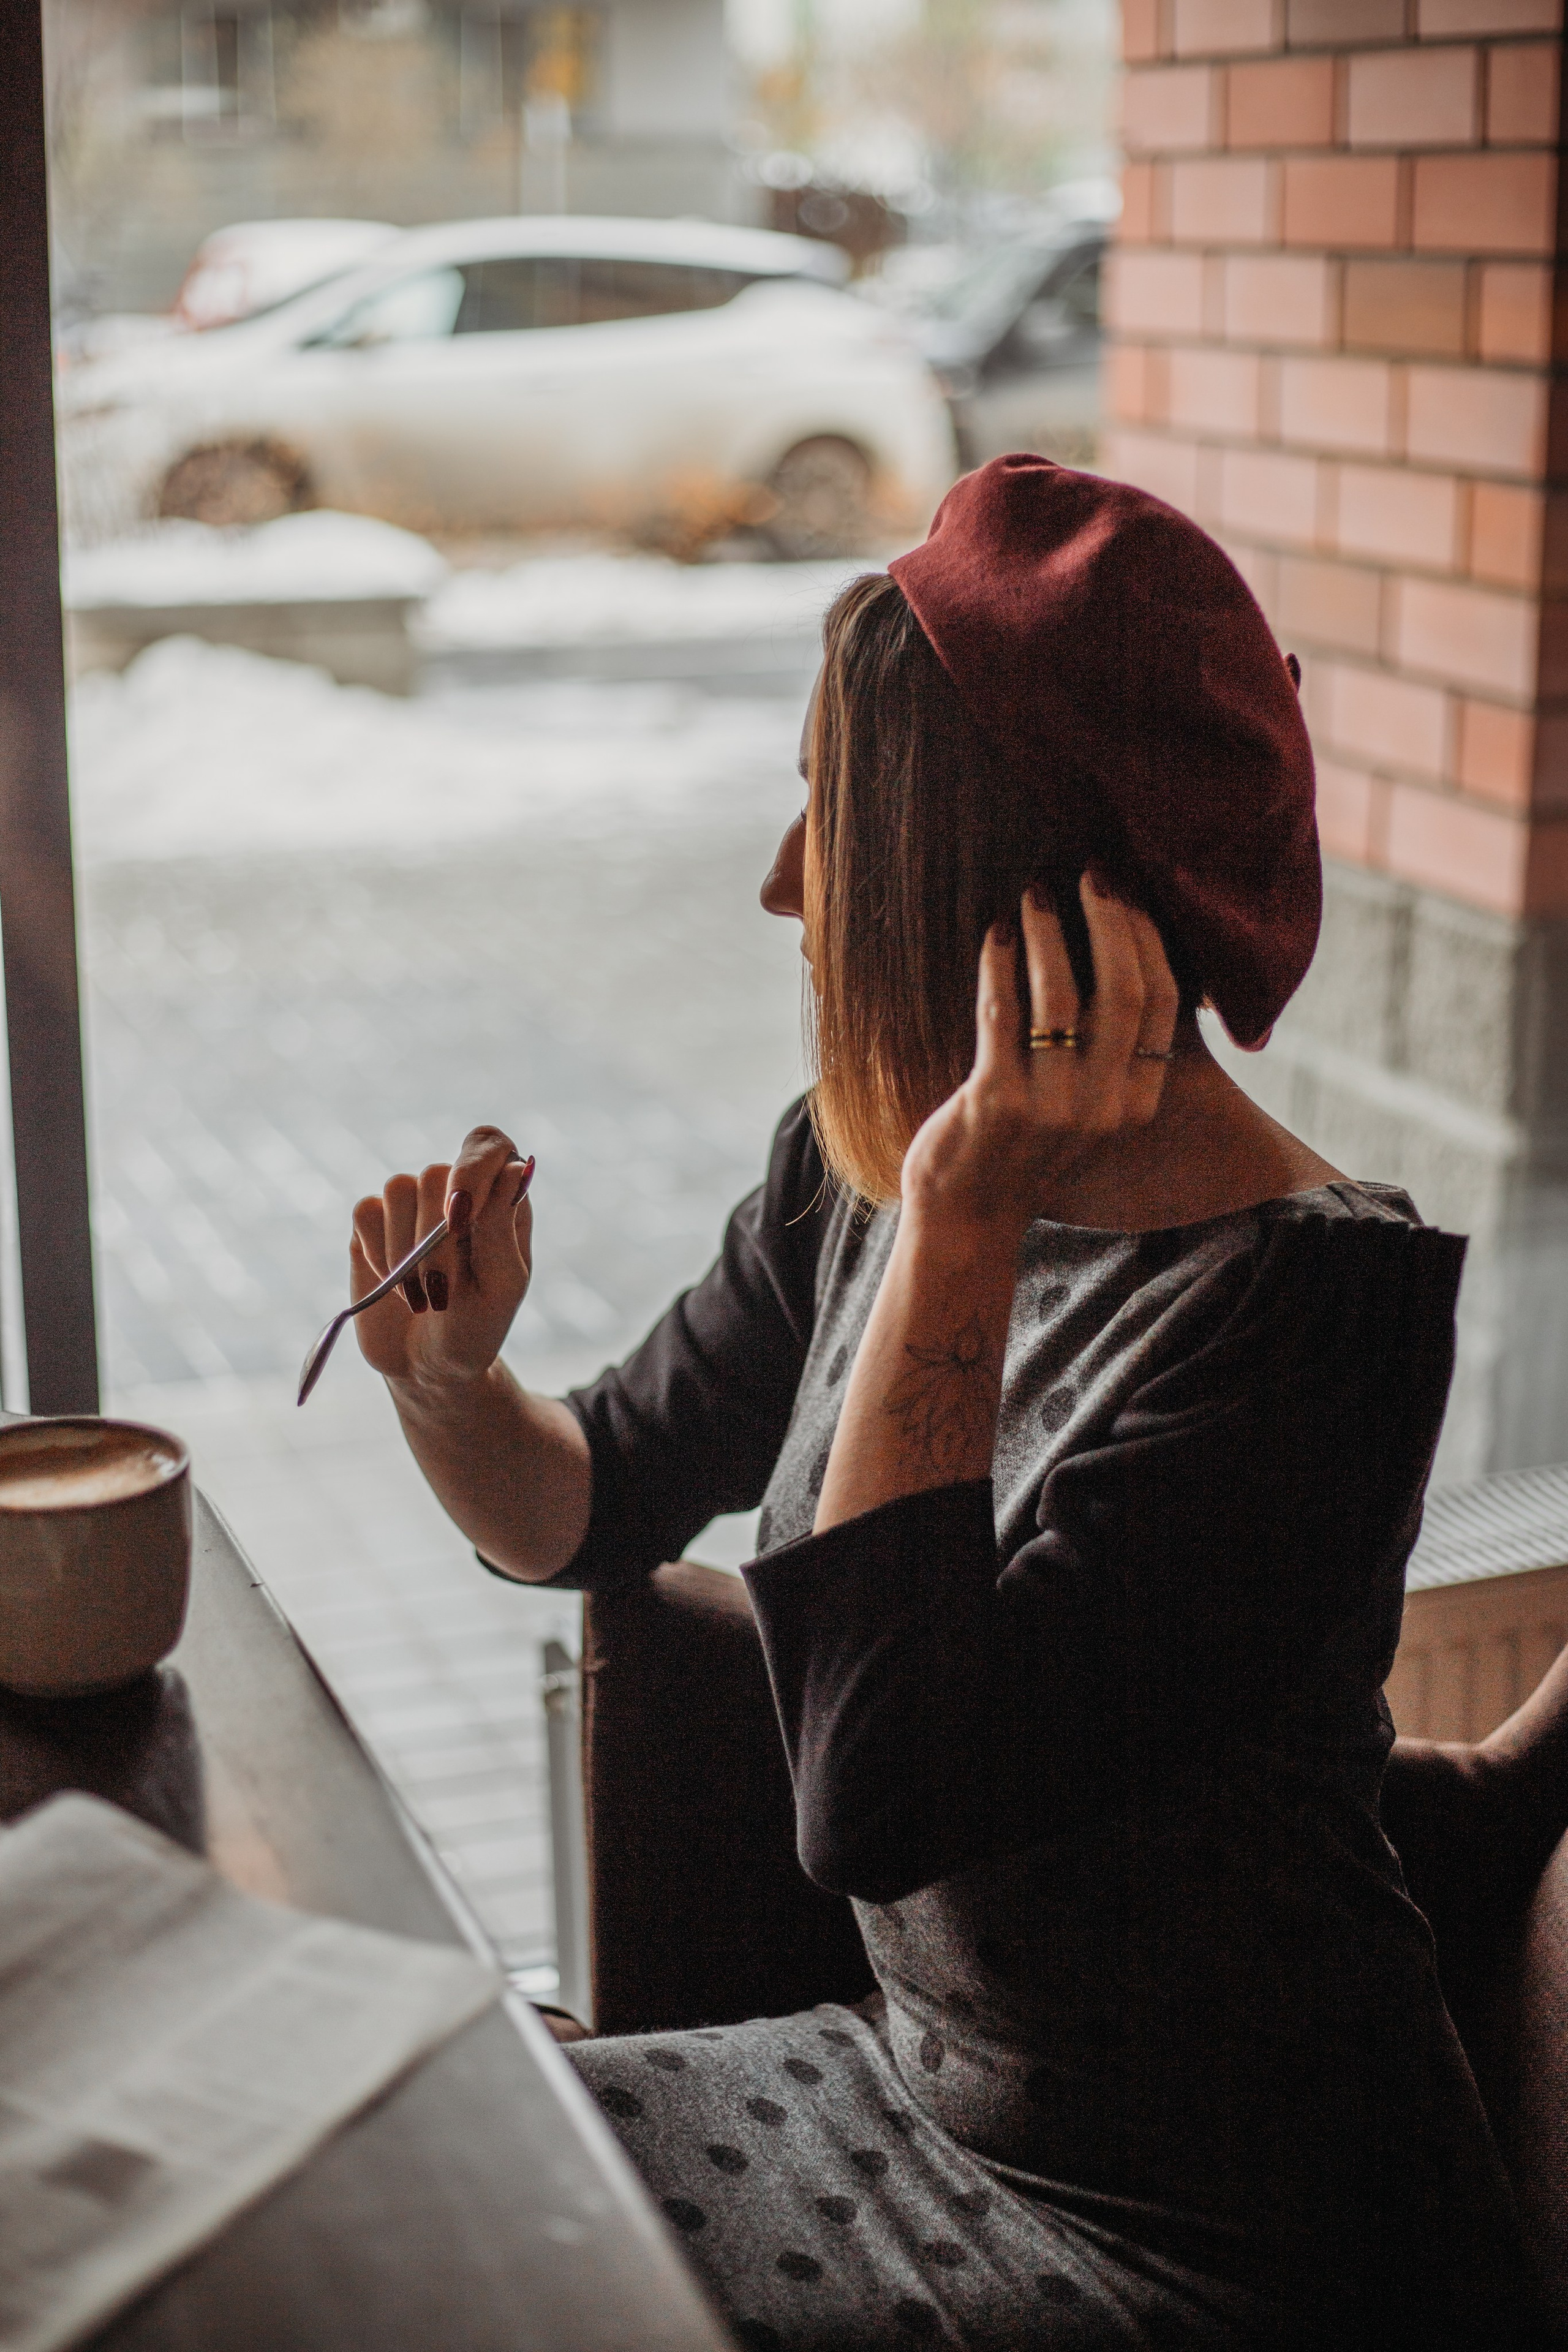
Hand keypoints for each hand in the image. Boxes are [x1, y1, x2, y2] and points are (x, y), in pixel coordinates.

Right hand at [351, 1125, 533, 1387]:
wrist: (429, 1367)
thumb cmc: (477, 1326)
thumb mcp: (502, 1285)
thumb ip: (501, 1226)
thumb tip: (512, 1166)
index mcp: (499, 1199)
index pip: (487, 1144)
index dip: (472, 1168)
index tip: (463, 1215)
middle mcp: (455, 1190)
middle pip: (436, 1173)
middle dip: (436, 1240)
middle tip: (443, 1291)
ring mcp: (411, 1205)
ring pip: (398, 1188)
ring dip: (406, 1252)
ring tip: (420, 1295)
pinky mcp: (372, 1224)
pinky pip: (365, 1211)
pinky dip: (376, 1251)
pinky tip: (392, 1282)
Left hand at [899, 874, 1179, 1236]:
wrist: (968, 1218)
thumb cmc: (1025, 1151)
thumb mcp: (1090, 1113)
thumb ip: (1114, 1058)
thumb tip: (1126, 963)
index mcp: (1135, 1104)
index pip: (1162, 1003)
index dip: (1147, 939)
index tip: (1126, 893)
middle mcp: (1103, 1106)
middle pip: (1123, 990)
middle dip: (1108, 920)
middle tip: (1089, 874)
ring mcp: (1050, 1107)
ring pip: (1061, 997)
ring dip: (1049, 933)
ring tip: (1033, 894)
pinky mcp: (995, 1103)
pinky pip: (1001, 1015)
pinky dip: (1000, 964)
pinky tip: (996, 934)